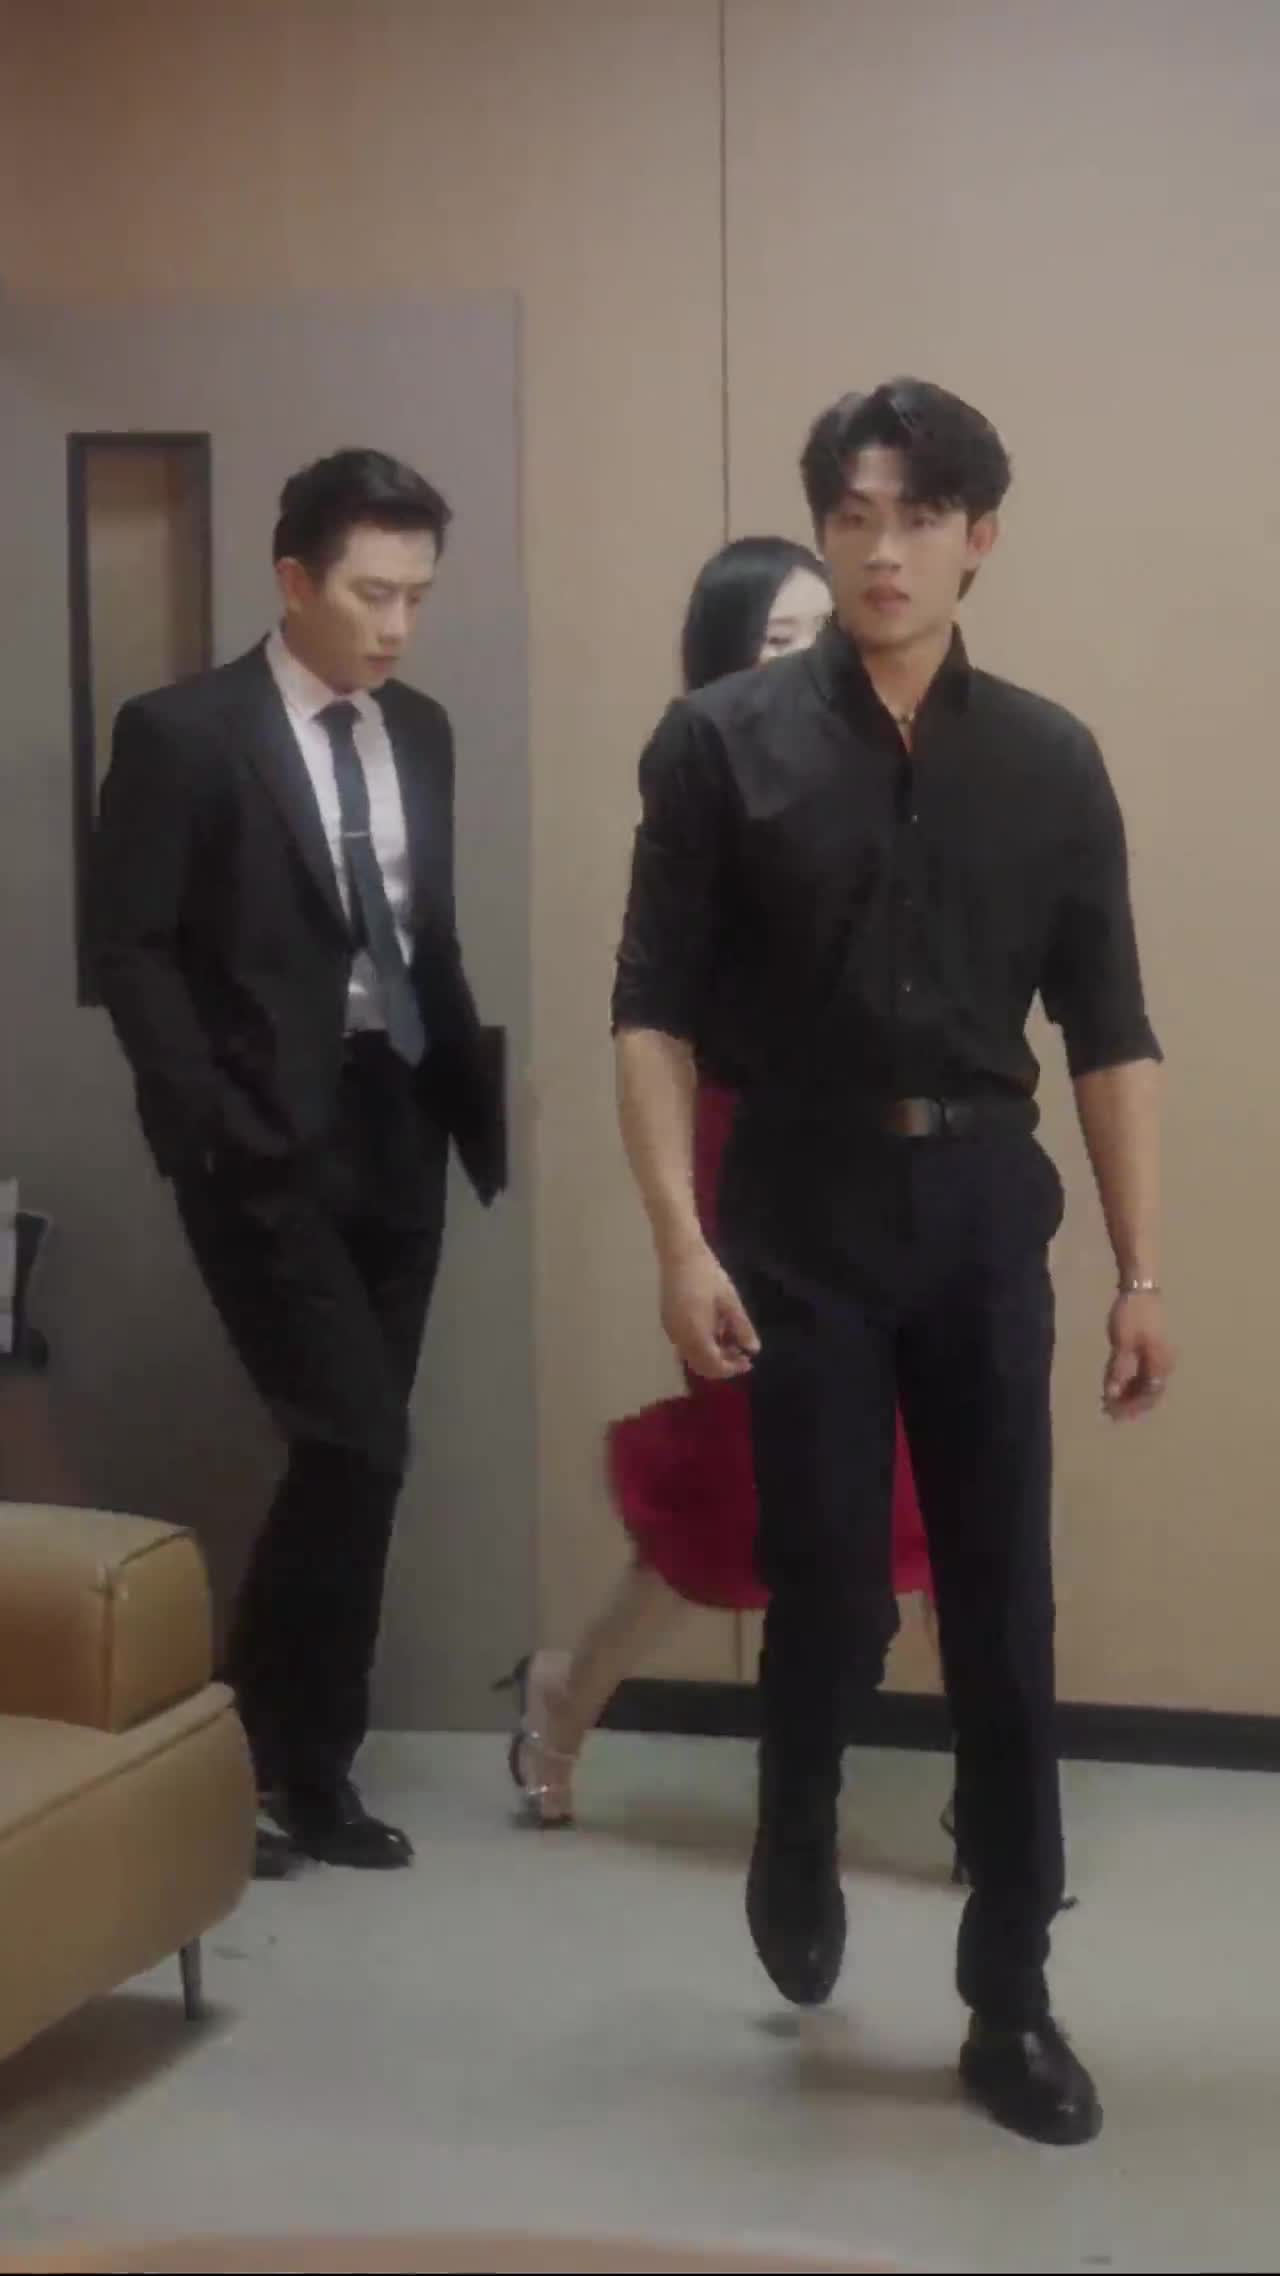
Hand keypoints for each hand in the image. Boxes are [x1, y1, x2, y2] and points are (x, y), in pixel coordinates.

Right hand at [659, 1238, 759, 1380]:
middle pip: (701, 1365)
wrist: (679, 1253)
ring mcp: (671, 1330)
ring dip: (712, 1355)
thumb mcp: (730, 1301)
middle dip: (722, 1365)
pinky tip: (715, 1329)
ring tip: (731, 1339)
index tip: (748, 1362)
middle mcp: (679, 1337)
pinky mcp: (667, 1321)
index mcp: (696, 1333)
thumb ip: (742, 1328)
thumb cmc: (707, 1274)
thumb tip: (754, 1350)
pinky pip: (685, 1343)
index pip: (713, 1365)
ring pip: (692, 1356)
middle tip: (741, 1354)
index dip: (732, 1368)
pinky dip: (701, 1345)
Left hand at [1103, 1290, 1174, 1421]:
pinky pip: (1146, 1371)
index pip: (1149, 1395)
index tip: (1113, 1414)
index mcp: (1160, 1364)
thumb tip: (1113, 1395)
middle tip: (1110, 1411)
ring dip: (1131, 1393)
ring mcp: (1161, 1355)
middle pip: (1150, 1392)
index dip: (1131, 1407)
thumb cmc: (1132, 1315)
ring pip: (1148, 1383)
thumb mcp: (1122, 1344)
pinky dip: (1132, 1380)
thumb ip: (1119, 1371)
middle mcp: (1164, 1363)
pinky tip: (1119, 1382)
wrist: (1141, 1288)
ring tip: (1111, 1399)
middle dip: (1131, 1404)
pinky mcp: (1153, 1348)